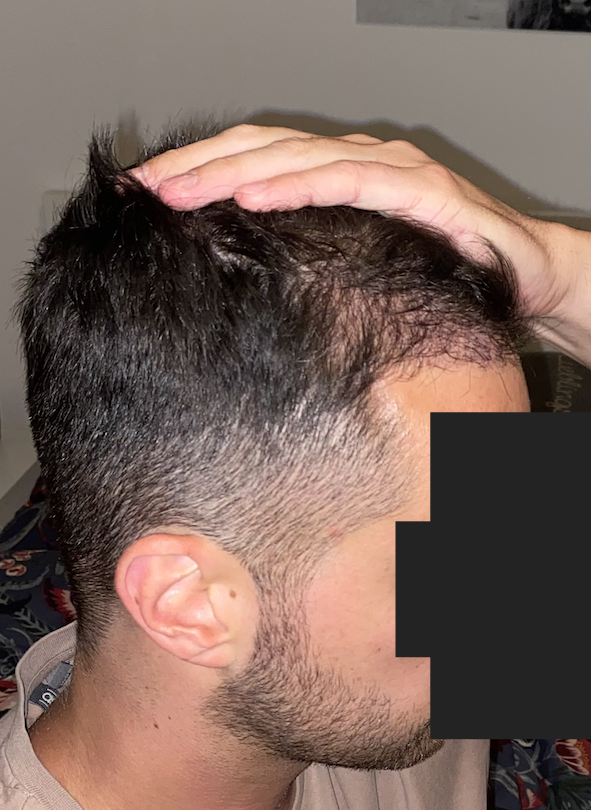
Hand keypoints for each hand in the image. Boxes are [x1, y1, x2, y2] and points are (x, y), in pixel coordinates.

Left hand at [133, 125, 589, 363]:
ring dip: (231, 171)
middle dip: (199, 166)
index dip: (203, 171)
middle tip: (146, 189)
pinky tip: (253, 196)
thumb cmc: (446, 270)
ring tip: (178, 192)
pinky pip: (348, 182)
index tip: (152, 196)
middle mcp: (361, 159)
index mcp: (342, 173)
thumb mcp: (364, 261)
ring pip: (296, 156)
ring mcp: (391, 169)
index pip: (258, 160)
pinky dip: (298, 185)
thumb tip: (247, 276)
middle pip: (263, 148)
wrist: (529, 273)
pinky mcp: (421, 190)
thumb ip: (318, 255)